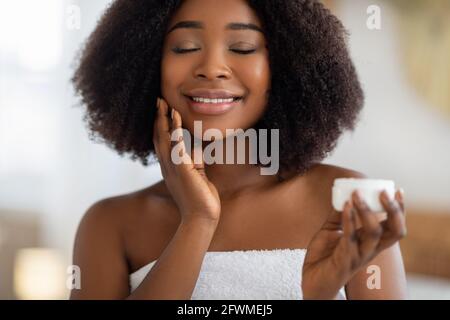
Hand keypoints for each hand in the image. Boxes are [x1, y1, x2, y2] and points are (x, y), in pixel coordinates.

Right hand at [153, 98, 220, 224]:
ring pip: (165, 139)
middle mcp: (168, 166)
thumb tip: (198, 150)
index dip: (160, 125)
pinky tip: (176, 120)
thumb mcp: (196, 175)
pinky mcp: (183, 170)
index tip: (161, 110)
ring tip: (164, 104)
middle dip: (158, 117)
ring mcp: (173, 168)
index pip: (162, 142)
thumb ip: (194, 162)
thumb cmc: (200, 199)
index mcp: (170, 167)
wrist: (201, 218)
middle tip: (158, 100)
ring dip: (164, 120)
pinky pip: (178, 147)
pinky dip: (175, 132)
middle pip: (159, 137)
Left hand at [302, 189, 405, 298]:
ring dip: (366, 210)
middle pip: (394, 232)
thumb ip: (338, 214)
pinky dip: (349, 219)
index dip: (400, 210)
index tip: (399, 191)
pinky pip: (350, 237)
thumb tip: (343, 194)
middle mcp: (370, 249)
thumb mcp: (331, 230)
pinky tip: (345, 205)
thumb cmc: (324, 255)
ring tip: (357, 193)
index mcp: (371, 242)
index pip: (394, 226)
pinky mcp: (345, 259)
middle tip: (384, 192)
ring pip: (373, 233)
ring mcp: (359, 255)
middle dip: (393, 211)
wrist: (311, 279)